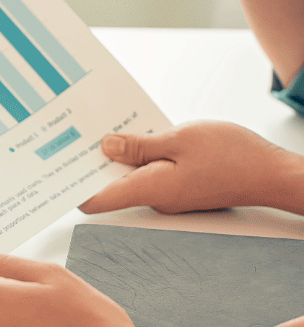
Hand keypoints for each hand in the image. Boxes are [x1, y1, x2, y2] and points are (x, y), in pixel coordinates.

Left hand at [78, 122, 303, 215]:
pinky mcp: (181, 189)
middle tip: (80, 133)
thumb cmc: (232, 156)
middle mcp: (155, 199)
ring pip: (133, 175)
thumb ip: (139, 146)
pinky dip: (144, 155)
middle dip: (96, 161)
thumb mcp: (179, 139)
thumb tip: (105, 148)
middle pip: (112, 185)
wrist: (270, 173)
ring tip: (110, 126)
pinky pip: (153, 172)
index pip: (97, 200)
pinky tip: (144, 135)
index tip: (56, 170)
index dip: (73, 187)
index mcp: (149, 189)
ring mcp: (169, 196)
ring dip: (122, 154)